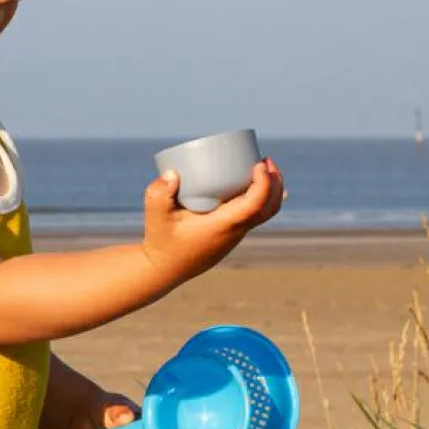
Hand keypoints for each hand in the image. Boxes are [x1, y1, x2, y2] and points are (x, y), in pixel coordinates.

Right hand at [141, 159, 284, 289]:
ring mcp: (234, 236)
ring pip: (265, 214)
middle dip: (274, 183)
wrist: (163, 269)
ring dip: (271, 191)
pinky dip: (262, 199)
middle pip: (269, 208)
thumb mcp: (154, 216)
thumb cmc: (161, 241)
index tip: (259, 164)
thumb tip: (173, 173)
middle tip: (266, 160)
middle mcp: (234, 232)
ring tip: (264, 168)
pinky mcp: (229, 235)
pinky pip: (255, 217)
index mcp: (222, 226)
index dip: (263, 183)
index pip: (254, 205)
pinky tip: (258, 187)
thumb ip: (158, 194)